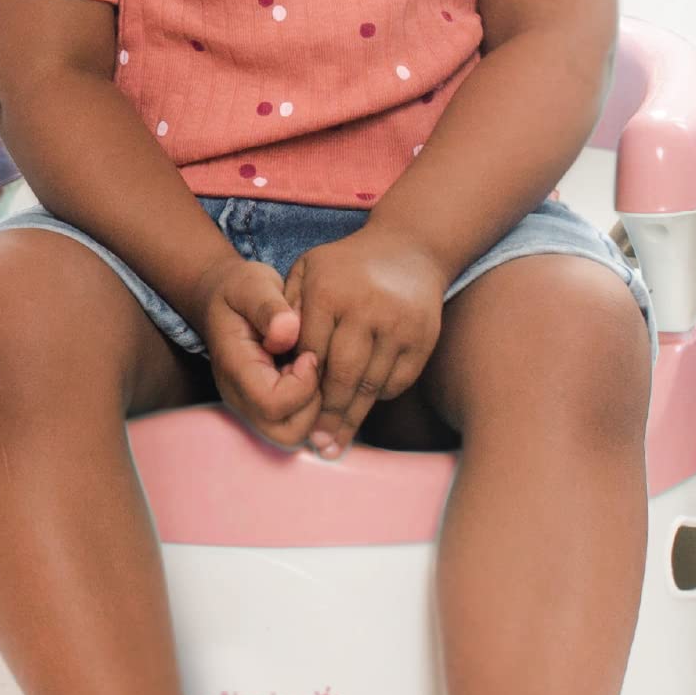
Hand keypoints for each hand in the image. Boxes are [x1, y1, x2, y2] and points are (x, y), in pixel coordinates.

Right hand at [198, 255, 321, 449]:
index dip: (303, 384)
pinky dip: (313, 404)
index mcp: (235, 370)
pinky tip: (310, 371)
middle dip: (314, 403)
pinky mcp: (265, 407)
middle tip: (314, 365)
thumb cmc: (240, 290)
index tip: (310, 353)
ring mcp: (251, 407)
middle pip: (288, 433)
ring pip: (294, 434)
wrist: (223, 298)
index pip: (273, 404)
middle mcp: (240, 398)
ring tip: (310, 367)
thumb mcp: (253, 284)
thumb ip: (269, 307)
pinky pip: (297, 423)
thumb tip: (287, 332)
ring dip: (314, 404)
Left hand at [284, 225, 447, 458]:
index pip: (309, 353)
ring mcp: (398, 323)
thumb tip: (273, 351)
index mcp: (329, 291)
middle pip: (342, 377)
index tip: (290, 413)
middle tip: (315, 446)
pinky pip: (398, 381)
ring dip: (353, 419)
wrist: (410, 248)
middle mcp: (366, 307)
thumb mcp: (306, 270)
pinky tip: (364, 408)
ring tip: (336, 443)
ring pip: (371, 385)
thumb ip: (285, 307)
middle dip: (327, 416)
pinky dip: (380, 397)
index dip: (299, 386)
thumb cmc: (346, 266)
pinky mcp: (423, 337)